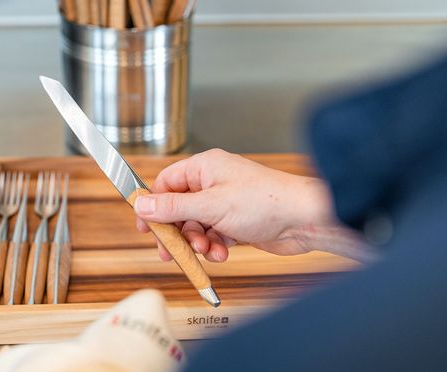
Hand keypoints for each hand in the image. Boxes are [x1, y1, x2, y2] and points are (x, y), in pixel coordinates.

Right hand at [134, 149, 338, 261]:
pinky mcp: (236, 223)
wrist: (304, 220)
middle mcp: (213, 183)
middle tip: (170, 251)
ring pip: (196, 226)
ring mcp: (225, 203)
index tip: (145, 227)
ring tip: (206, 251)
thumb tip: (142, 205)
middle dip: (176, 232)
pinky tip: (222, 253)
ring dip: (198, 242)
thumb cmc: (264, 202)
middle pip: (178, 208)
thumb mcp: (210, 205)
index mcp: (205, 168)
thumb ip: (173, 207)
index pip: (166, 183)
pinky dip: (215, 247)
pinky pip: (214, 236)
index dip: (153, 205)